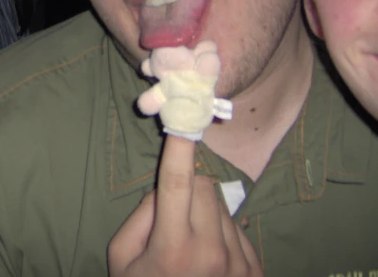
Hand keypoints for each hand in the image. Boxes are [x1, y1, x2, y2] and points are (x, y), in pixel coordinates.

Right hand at [108, 136, 261, 276]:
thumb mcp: (122, 256)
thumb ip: (139, 217)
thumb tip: (163, 190)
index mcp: (172, 247)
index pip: (176, 183)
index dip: (179, 147)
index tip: (184, 116)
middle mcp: (210, 251)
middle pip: (205, 186)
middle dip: (188, 189)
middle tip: (174, 216)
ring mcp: (237, 262)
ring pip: (222, 207)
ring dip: (205, 215)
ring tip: (192, 246)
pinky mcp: (254, 270)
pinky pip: (238, 230)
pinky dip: (222, 236)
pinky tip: (209, 260)